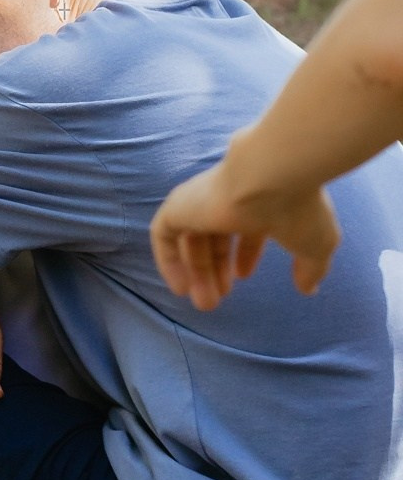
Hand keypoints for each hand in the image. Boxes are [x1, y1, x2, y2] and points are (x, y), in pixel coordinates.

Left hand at [150, 161, 341, 310]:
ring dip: (196, 274)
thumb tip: (308, 289)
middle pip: (214, 237)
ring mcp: (201, 199)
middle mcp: (229, 197)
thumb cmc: (299, 208)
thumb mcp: (315, 245)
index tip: (242, 278)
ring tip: (205, 304)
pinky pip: (164, 235)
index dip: (244, 255)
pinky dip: (169, 261)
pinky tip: (180, 288)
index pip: (246, 228)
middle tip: (216, 301)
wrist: (272, 175)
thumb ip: (311, 267)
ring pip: (191, 240)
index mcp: (259, 201)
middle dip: (215, 272)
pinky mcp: (178, 205)